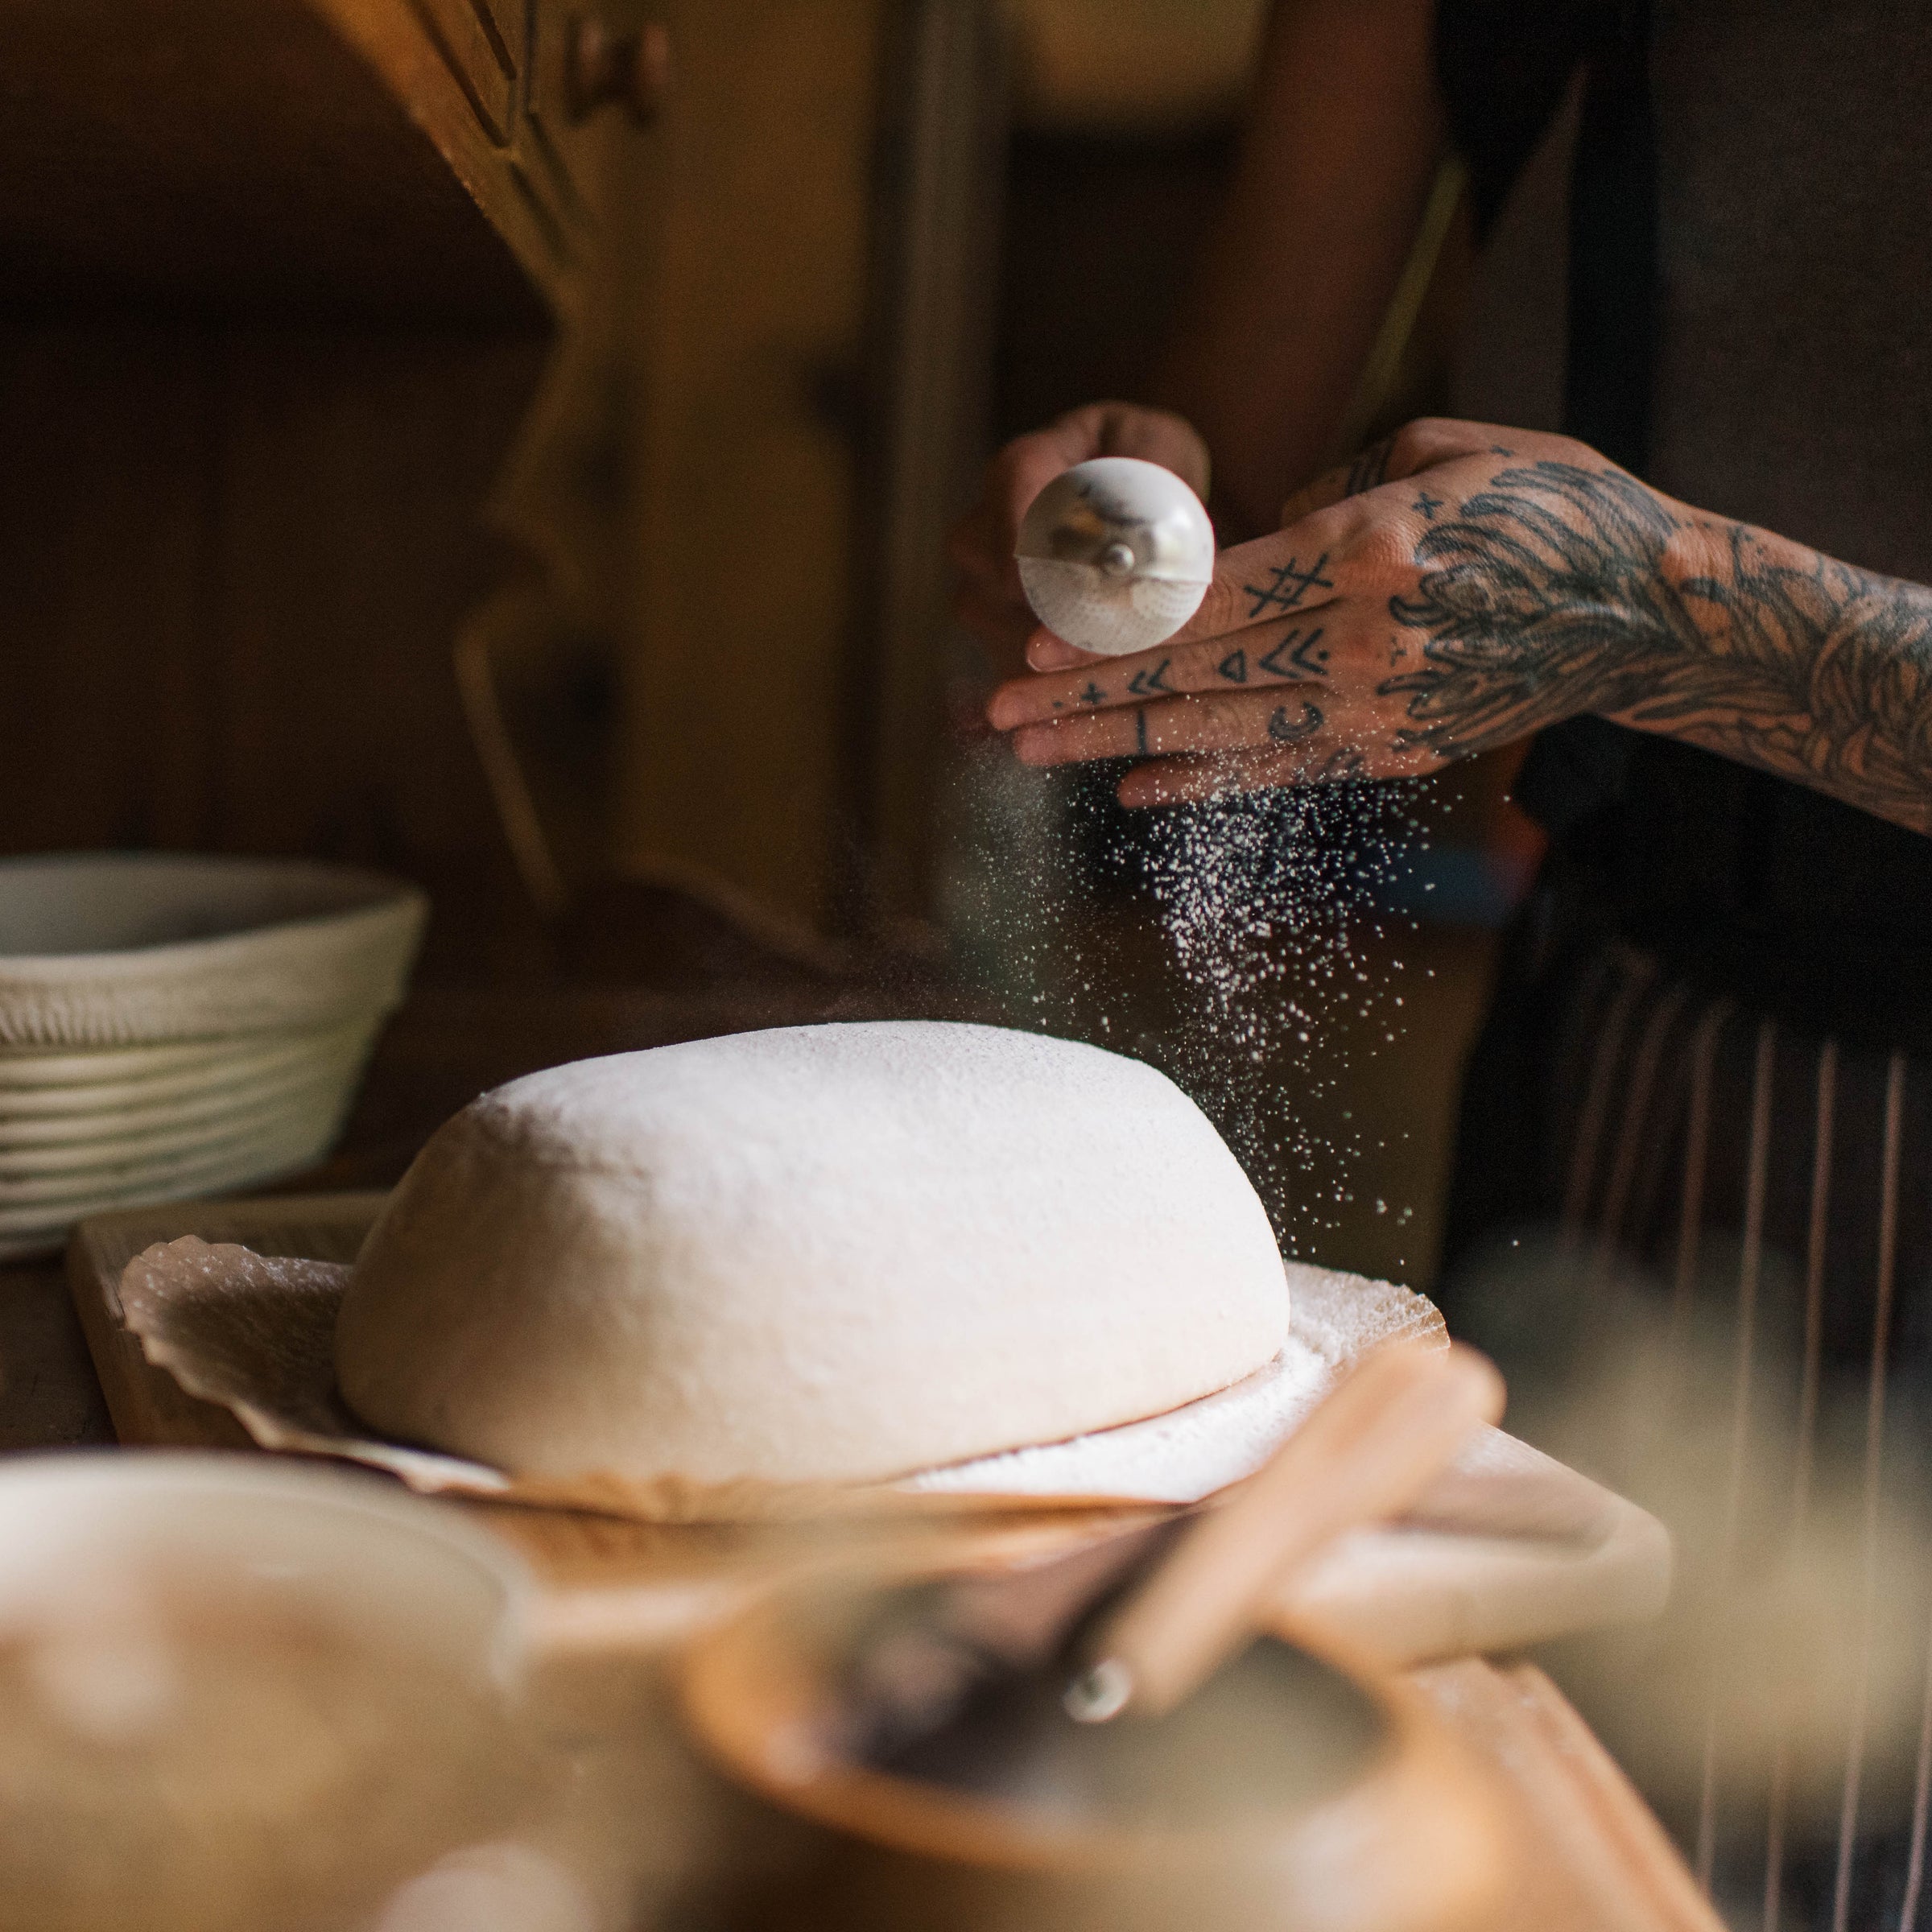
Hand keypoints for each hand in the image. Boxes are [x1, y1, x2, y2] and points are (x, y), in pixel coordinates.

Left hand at [985, 418, 1689, 805]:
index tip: (1031, 649)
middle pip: (1197, 676)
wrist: (1645, 609)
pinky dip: (1205, 779)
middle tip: (997, 715)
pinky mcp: (1398, 754)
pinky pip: (1281, 771)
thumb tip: (1249, 539)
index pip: (1209, 603)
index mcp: (1368, 551)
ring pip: (1224, 733)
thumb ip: (1326, 495)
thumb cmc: (1546, 505)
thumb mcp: (1438, 452)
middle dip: (1088, 698)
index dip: (1112, 632)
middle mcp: (1368, 643)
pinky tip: (1136, 787)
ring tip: (1035, 753)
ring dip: (1121, 744)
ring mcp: (1383, 711)